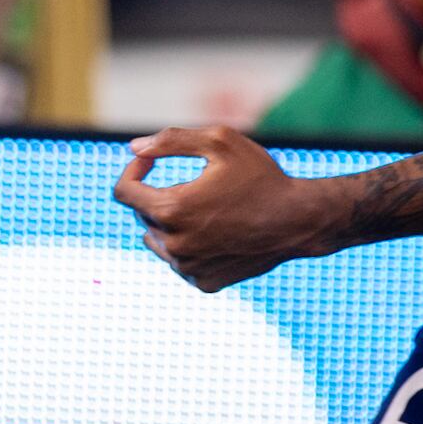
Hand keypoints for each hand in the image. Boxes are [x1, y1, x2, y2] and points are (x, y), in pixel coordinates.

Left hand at [112, 126, 337, 291]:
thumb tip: (134, 149)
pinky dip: (190, 245)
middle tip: (198, 183)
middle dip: (160, 194)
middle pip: (144, 214)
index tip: (151, 161)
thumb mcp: (219, 141)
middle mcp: (174, 244)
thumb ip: (171, 140)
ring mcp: (189, 269)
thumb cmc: (260, 176)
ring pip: (159, 240)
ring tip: (207, 208)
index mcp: (172, 208)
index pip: (124, 192)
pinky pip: (181, 262)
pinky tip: (218, 233)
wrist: (298, 220)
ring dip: (172, 222)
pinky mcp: (204, 283)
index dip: (134, 171)